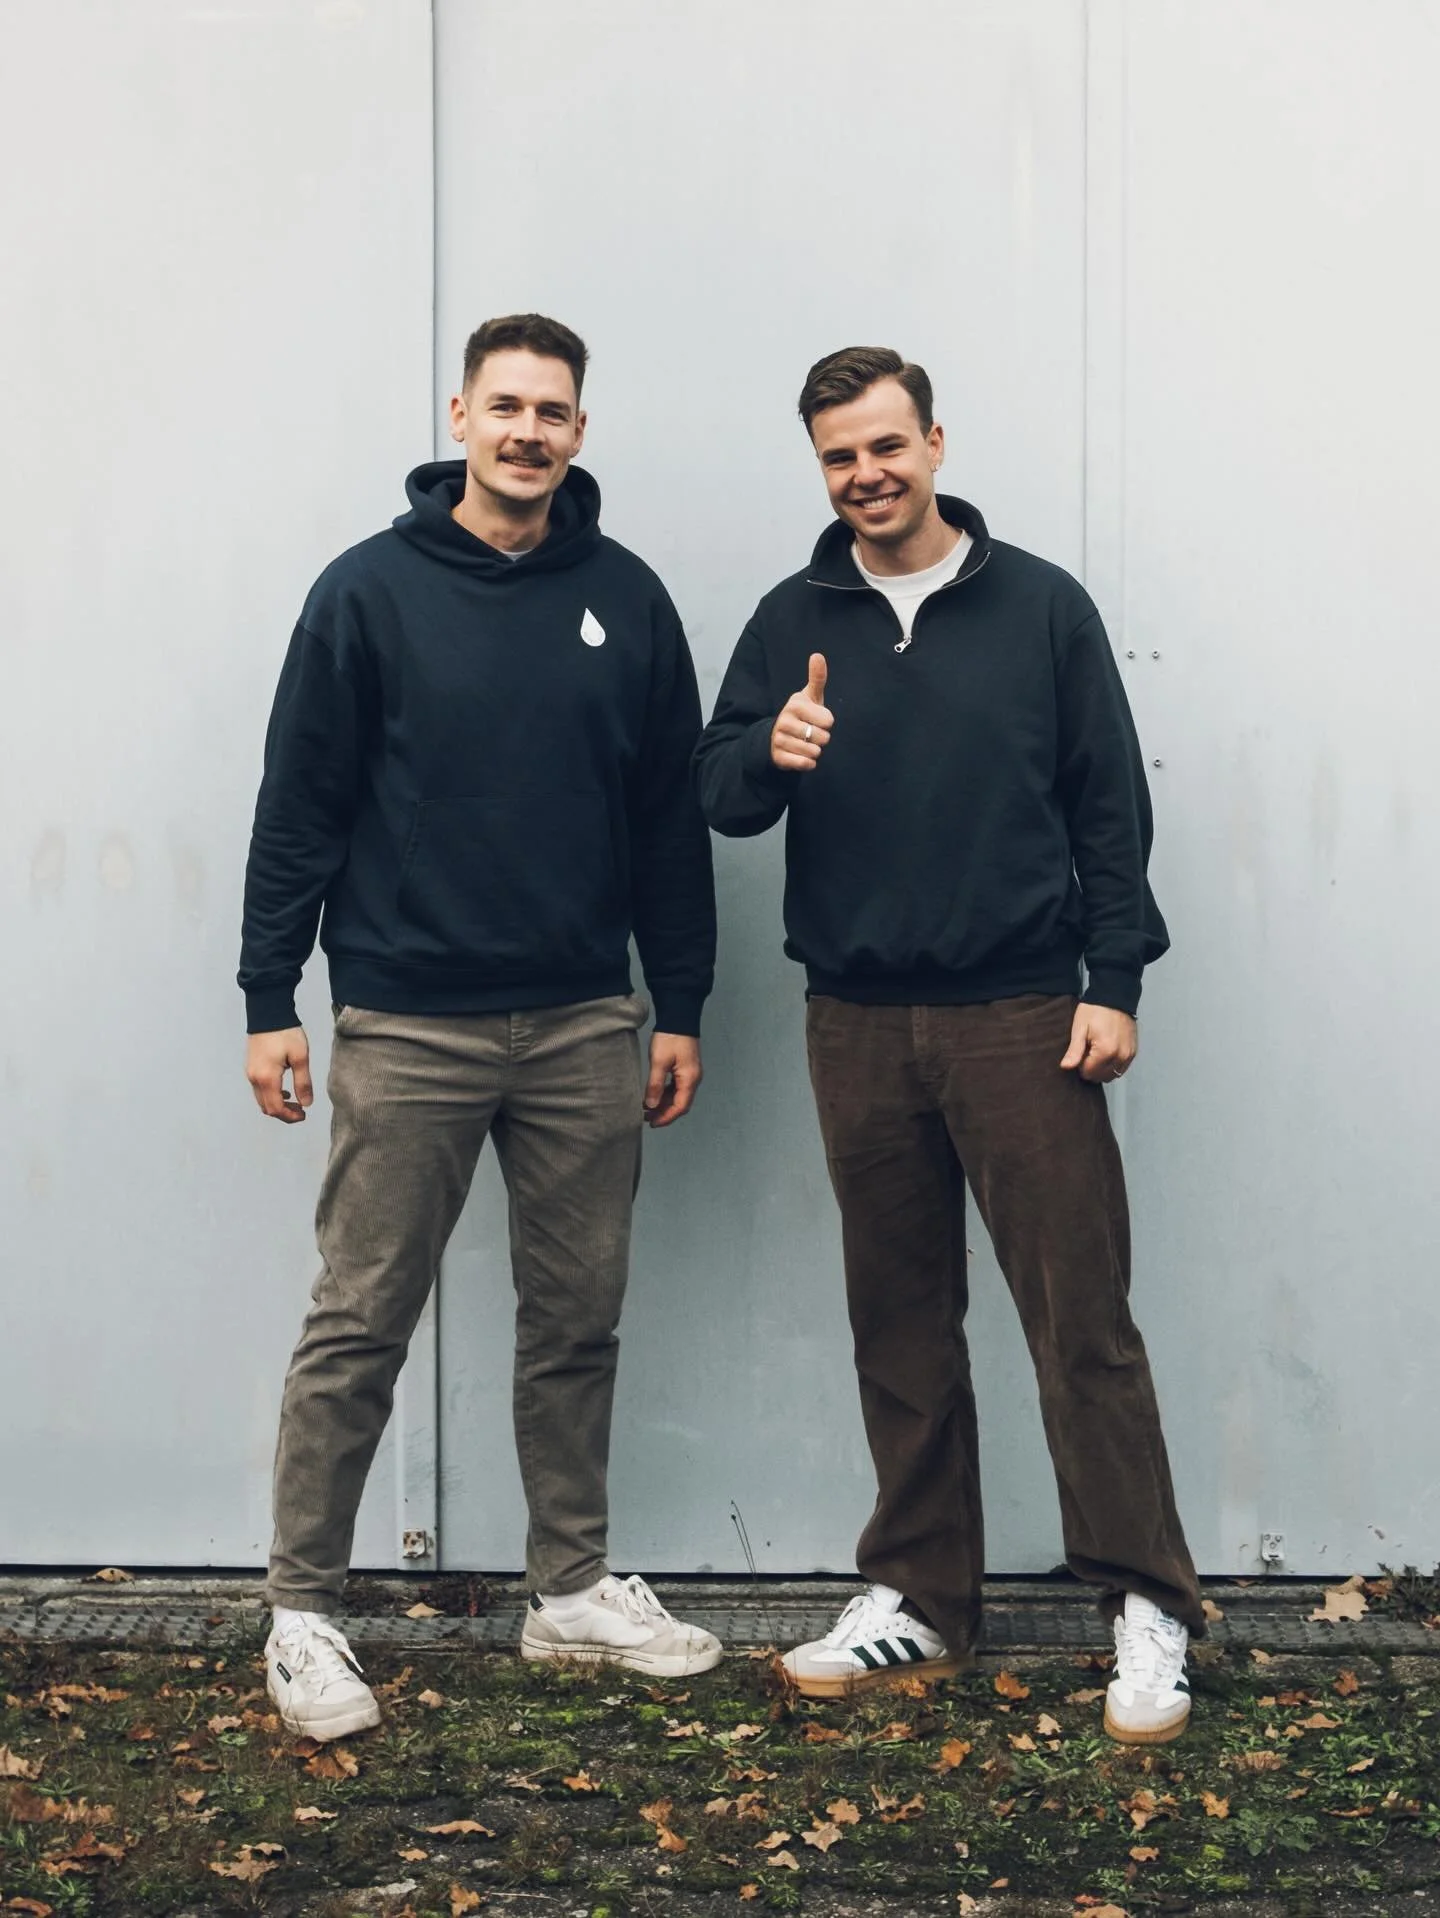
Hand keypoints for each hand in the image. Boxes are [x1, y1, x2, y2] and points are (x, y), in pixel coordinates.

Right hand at [246, 1026, 312, 1121]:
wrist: (268, 1013)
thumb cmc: (285, 1033)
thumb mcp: (300, 1057)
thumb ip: (303, 1082)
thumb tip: (306, 1103)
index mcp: (267, 1078)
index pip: (276, 1108)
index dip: (290, 1117)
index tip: (304, 1115)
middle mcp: (255, 1079)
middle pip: (267, 1107)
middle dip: (284, 1113)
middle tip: (301, 1111)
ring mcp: (251, 1073)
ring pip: (262, 1100)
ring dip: (278, 1105)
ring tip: (296, 1101)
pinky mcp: (251, 1067)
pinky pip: (259, 1090)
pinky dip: (271, 1095)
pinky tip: (285, 1090)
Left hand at [644, 1032, 701, 1126]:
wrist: (679, 1017)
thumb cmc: (670, 1037)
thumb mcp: (659, 1062)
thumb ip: (655, 1085)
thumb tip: (651, 1105)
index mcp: (690, 1079)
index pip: (680, 1107)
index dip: (666, 1117)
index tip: (652, 1123)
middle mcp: (693, 1079)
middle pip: (680, 1104)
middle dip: (665, 1113)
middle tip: (647, 1118)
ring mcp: (690, 1074)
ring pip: (678, 1096)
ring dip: (664, 1104)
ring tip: (647, 1109)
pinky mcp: (685, 1068)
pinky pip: (677, 1087)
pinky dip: (665, 1094)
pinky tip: (653, 1095)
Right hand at [770, 654, 832, 770]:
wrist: (778, 738)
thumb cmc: (802, 715)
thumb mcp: (810, 697)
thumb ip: (817, 678)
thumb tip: (817, 655)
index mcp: (795, 705)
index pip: (828, 721)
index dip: (827, 723)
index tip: (817, 720)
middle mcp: (784, 721)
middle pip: (823, 738)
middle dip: (822, 739)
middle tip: (811, 733)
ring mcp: (780, 739)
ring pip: (814, 752)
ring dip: (815, 751)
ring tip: (805, 743)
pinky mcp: (779, 757)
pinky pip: (805, 764)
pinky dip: (808, 763)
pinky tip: (802, 756)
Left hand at [1060, 1004, 1136, 1083]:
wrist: (1115, 996)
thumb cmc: (1095, 1010)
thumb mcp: (1080, 1028)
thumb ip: (1074, 1050)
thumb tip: (1066, 1067)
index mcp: (1106, 1051)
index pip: (1089, 1073)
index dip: (1080, 1065)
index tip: (1080, 1052)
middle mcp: (1121, 1056)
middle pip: (1101, 1076)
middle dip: (1091, 1068)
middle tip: (1087, 1051)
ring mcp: (1129, 1054)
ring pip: (1112, 1075)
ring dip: (1102, 1069)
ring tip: (1096, 1052)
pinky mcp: (1133, 1051)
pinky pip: (1121, 1068)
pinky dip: (1112, 1066)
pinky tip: (1106, 1053)